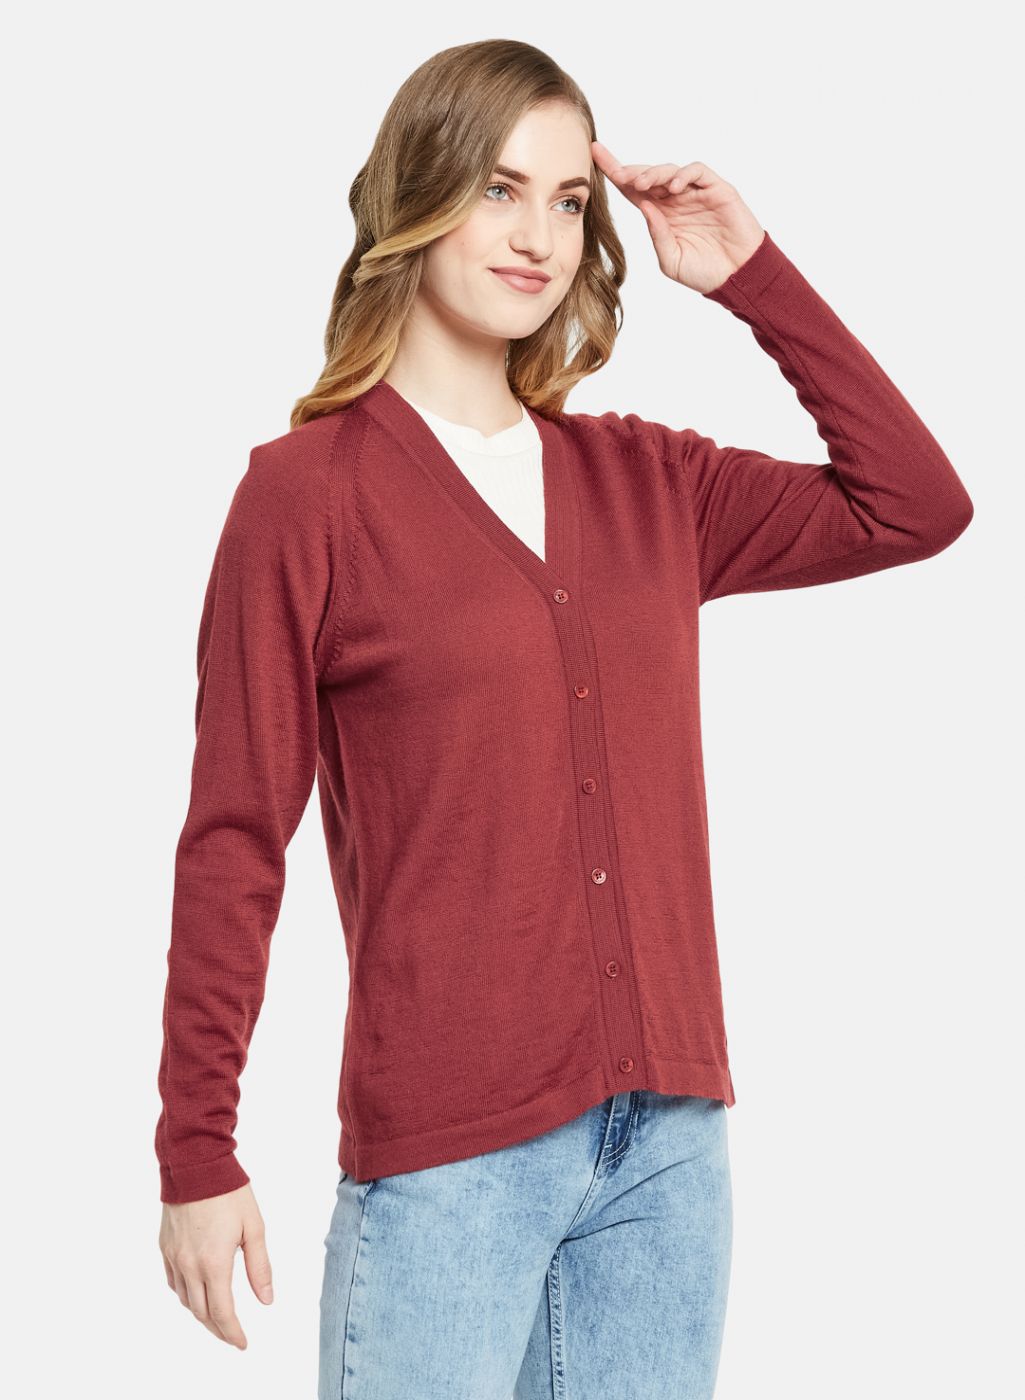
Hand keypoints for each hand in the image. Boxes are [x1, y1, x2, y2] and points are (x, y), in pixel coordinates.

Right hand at [158, 1181, 272, 1348]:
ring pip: (185, 1300)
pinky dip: (185, 1294)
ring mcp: (174, 1257)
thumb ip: (259, 1267)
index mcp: (214, 1263)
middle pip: (201, 1313)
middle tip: (233, 1336)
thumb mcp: (254, 1227)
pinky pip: (172, 1281)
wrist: (195, 1164)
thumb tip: (266, 1299)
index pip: (222, 1313)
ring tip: (217, 1318)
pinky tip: (195, 1293)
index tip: (242, 1343)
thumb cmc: (229, 1192)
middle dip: (218, 1329)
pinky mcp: (165, 1246)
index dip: (232, 1333)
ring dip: (201, 1314)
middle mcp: (190, 1266)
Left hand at [591, 142, 764, 293]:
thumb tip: (644, 207)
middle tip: (618, 174)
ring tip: (643, 184)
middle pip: (648, 176)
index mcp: (660, 215)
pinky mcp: (717, 190)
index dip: (614, 171)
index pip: (633, 189)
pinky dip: (683, 174)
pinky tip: (673, 187)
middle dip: (631, 172)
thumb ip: (657, 235)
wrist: (737, 278)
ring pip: (670, 170)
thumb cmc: (705, 272)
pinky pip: (697, 172)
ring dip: (654, 173)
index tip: (593, 155)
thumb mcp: (671, 260)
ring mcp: (696, 193)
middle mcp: (675, 200)